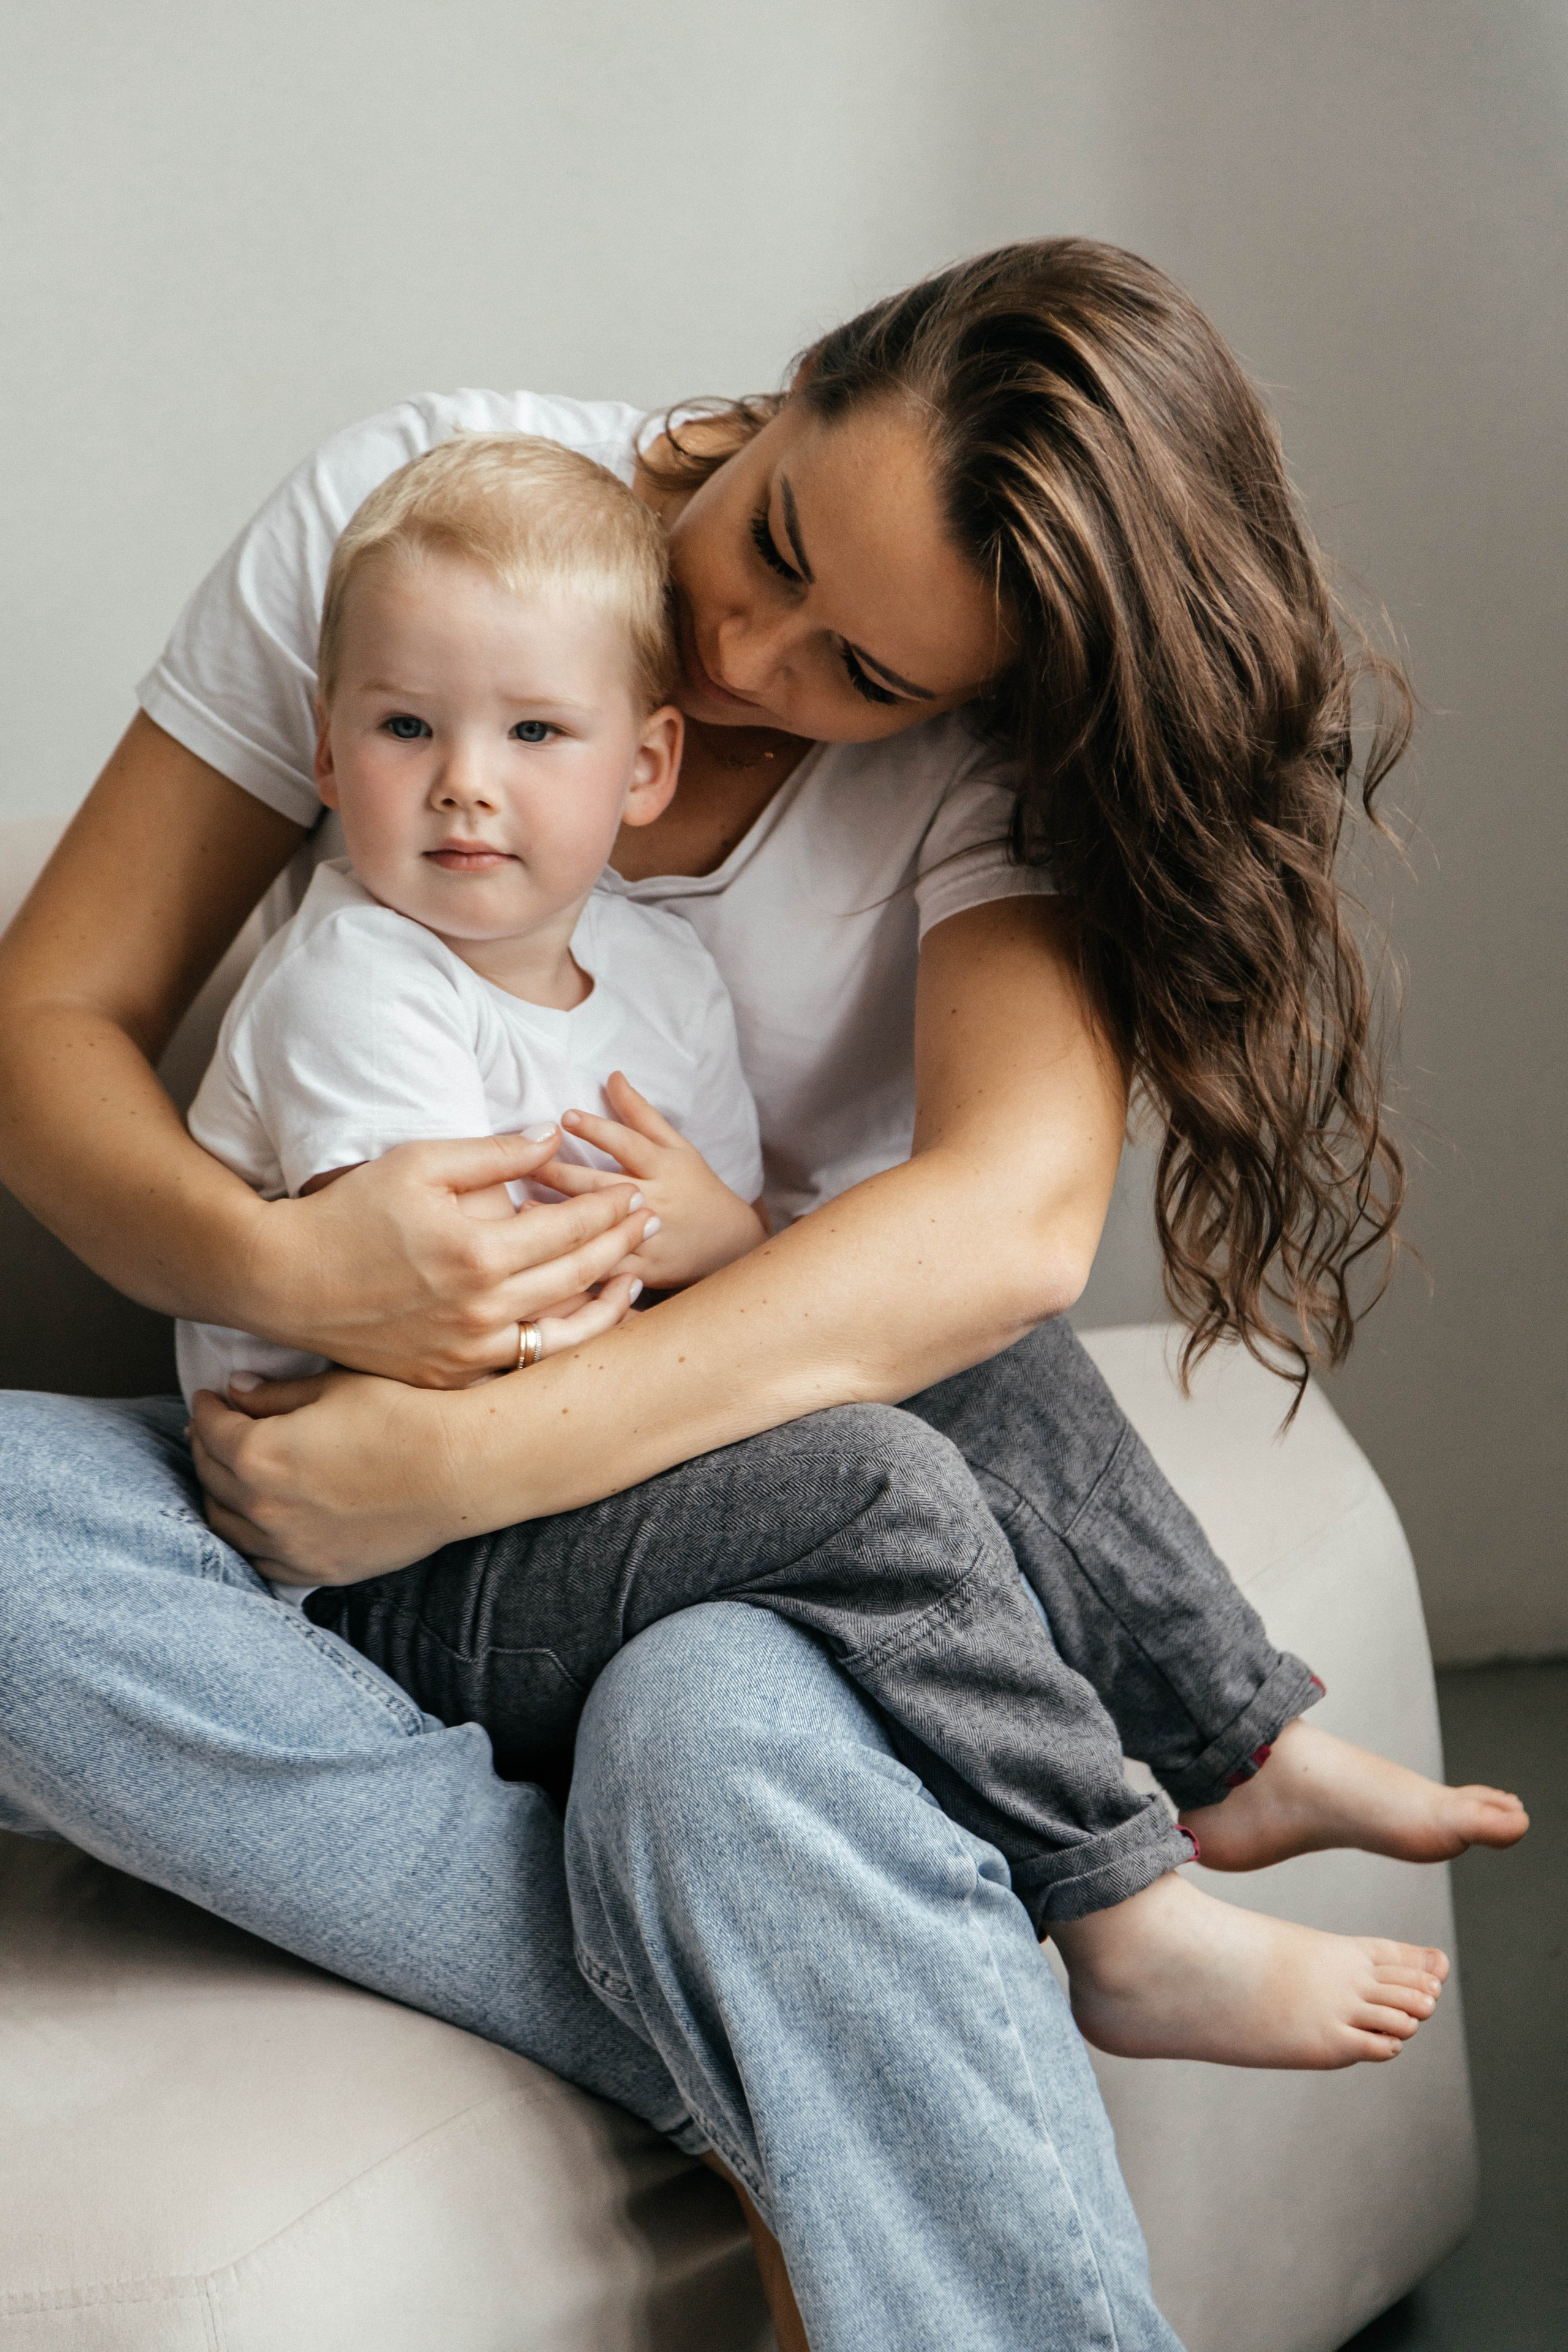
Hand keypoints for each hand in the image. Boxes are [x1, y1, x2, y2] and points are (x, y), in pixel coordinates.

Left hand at [190, 1370, 473, 1582]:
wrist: (457, 1469)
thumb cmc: (402, 1418)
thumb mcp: (334, 1388)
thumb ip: (277, 1394)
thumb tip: (238, 1390)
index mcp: (259, 1454)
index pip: (212, 1428)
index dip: (208, 1407)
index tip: (212, 1397)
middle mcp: (263, 1507)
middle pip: (211, 1475)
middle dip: (207, 1447)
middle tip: (216, 1430)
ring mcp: (289, 1546)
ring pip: (227, 1525)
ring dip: (221, 1495)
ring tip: (231, 1475)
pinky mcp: (318, 1570)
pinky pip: (262, 1561)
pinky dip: (250, 1539)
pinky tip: (258, 1522)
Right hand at [249, 1128, 661, 1386]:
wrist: (286, 1282)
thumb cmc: (348, 1212)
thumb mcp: (419, 1163)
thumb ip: (493, 1152)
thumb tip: (553, 1138)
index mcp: (477, 1253)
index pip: (568, 1229)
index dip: (608, 1208)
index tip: (634, 1192)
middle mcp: (480, 1310)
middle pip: (576, 1279)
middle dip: (621, 1247)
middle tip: (650, 1223)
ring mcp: (466, 1351)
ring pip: (561, 1337)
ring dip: (606, 1307)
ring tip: (633, 1280)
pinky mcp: (448, 1376)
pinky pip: (521, 1365)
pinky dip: (558, 1345)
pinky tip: (578, 1324)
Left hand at [534, 1072, 765, 1288]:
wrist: (731, 1244)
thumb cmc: (697, 1188)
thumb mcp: (677, 1146)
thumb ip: (641, 1113)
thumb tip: (612, 1075)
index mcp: (663, 1167)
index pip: (629, 1144)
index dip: (598, 1130)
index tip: (566, 1117)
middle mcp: (656, 1200)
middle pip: (605, 1187)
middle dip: (563, 1175)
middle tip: (527, 1165)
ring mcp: (650, 1237)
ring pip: (604, 1229)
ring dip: (563, 1219)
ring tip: (524, 1208)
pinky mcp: (644, 1270)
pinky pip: (609, 1269)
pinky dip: (579, 1264)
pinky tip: (545, 1258)